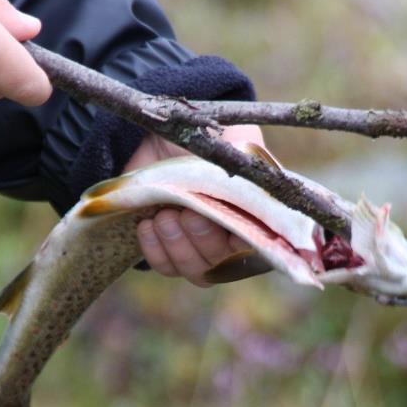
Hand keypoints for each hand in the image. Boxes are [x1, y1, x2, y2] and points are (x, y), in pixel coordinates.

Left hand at [127, 124, 264, 286]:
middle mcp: (228, 238)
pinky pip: (165, 267)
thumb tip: (252, 174)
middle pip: (221, 261)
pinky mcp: (167, 250)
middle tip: (187, 211)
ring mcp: (197, 248)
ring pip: (195, 270)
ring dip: (177, 244)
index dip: (242, 240)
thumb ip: (249, 154)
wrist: (161, 137)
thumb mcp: (234, 136)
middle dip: (202, 237)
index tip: (226, 221)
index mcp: (253, 213)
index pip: (258, 243)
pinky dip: (155, 250)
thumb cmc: (205, 138)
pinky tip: (148, 224)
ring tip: (164, 215)